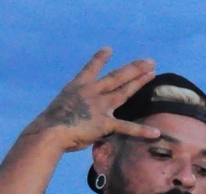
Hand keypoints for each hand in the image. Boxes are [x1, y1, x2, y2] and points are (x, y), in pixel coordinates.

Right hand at [33, 49, 158, 152]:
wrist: (49, 132)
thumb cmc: (52, 124)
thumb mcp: (64, 107)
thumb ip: (78, 106)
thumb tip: (86, 115)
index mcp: (78, 87)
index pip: (91, 69)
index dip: (100, 59)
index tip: (108, 49)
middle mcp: (91, 92)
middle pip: (117, 77)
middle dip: (134, 68)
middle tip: (149, 61)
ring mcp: (100, 106)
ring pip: (124, 92)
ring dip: (139, 82)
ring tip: (152, 74)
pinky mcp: (105, 123)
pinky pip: (127, 128)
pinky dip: (142, 132)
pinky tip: (156, 133)